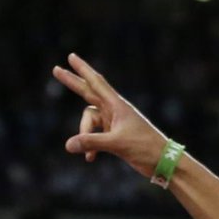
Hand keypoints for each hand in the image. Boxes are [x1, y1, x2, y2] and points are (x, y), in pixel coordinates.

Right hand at [52, 53, 168, 176]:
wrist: (163, 161)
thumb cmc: (145, 148)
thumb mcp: (117, 144)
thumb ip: (91, 143)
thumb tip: (68, 145)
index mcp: (117, 105)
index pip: (96, 82)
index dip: (83, 69)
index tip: (71, 57)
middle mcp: (114, 111)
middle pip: (88, 92)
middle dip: (73, 83)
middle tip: (55, 69)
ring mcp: (114, 122)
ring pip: (90, 121)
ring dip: (85, 136)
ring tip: (89, 154)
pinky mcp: (115, 135)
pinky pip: (95, 136)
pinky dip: (90, 146)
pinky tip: (90, 159)